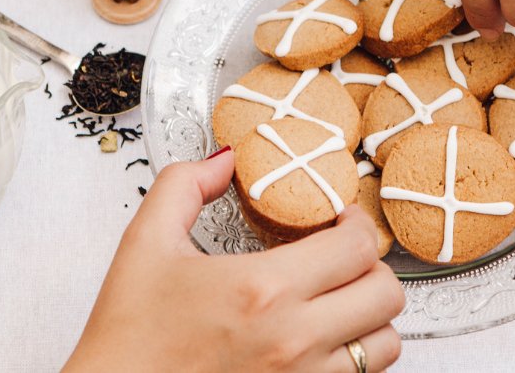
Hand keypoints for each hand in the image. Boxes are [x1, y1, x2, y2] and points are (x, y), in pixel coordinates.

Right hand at [65, 150, 403, 371]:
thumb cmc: (128, 339)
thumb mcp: (144, 244)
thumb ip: (184, 185)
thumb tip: (224, 160)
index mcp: (262, 288)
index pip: (357, 246)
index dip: (357, 223)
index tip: (341, 220)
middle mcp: (293, 339)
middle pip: (386, 294)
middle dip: (371, 268)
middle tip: (345, 258)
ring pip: (385, 345)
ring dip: (370, 318)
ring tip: (340, 303)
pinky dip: (355, 358)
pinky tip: (323, 342)